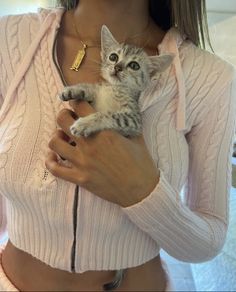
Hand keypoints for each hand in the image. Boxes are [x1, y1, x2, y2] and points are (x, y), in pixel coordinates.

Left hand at [45, 101, 159, 206]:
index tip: (76, 103)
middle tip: (69, 119)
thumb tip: (118, 111)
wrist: (142, 191)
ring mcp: (83, 163)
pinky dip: (51, 161)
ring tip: (63, 137)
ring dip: (57, 137)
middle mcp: (90, 145)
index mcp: (104, 132)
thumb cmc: (142, 164)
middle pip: (63, 120)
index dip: (76, 101)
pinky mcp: (80, 179)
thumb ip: (124, 122)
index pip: (81, 107)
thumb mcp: (137, 137)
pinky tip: (54, 157)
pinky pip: (55, 169)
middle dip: (64, 116)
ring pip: (55, 143)